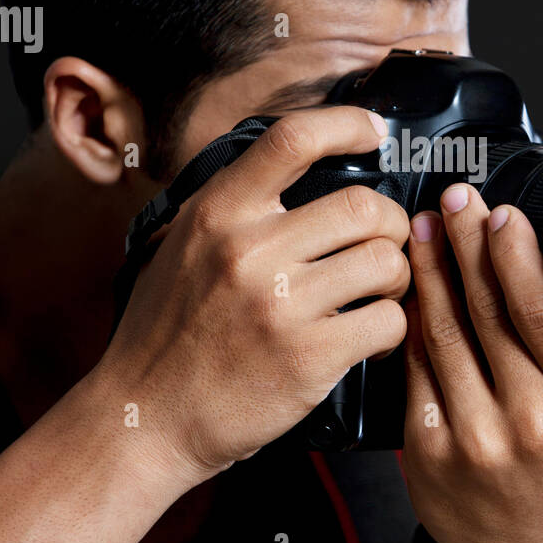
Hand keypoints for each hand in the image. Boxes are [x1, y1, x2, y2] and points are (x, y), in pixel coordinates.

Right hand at [95, 106, 409, 487]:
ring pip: (386, 262)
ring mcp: (280, 305)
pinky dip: (392, 327)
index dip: (347, 125)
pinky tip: (371, 336)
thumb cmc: (168, 332)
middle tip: (382, 243)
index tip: (374, 132)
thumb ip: (235, 205)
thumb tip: (304, 165)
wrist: (146, 417)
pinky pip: (388, 321)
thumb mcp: (182, 245)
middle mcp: (248, 249)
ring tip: (378, 292)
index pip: (293, 139)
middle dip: (390, 223)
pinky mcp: (309, 357)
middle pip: (365, 205)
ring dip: (396, 276)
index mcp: (217, 212)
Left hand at [401, 183, 542, 542]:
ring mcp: (474, 436)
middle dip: (464, 244)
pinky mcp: (428, 450)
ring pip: (441, 332)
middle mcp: (528, 418)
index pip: (539, 309)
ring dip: (429, 272)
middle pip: (485, 310)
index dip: (512, 253)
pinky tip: (405, 288)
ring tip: (421, 231)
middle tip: (451, 200)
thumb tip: (533, 257)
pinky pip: (412, 368)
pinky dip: (408, 321)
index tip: (496, 212)